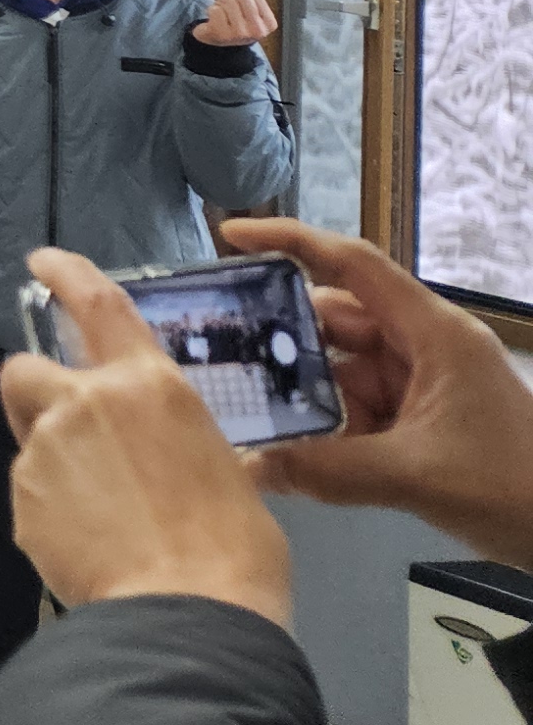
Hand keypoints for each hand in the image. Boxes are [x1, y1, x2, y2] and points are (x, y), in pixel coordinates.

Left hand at [0, 247, 291, 624]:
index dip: (65, 274)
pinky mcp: (22, 498)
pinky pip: (32, 494)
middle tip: (68, 433)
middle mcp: (86, 402)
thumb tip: (157, 456)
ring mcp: (46, 449)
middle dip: (35, 395)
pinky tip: (92, 546)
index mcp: (150, 386)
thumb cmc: (233, 548)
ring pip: (30, 440)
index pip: (98, 304)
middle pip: (24, 372)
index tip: (41, 261)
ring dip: (54, 463)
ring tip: (105, 517)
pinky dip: (52, 511)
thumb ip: (170, 441)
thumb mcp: (218, 468)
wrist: (189, 612)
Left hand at [197, 0, 278, 50]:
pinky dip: (211, 11)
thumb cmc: (234, 20)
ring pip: (228, 1)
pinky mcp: (223, 36)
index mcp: (270, 23)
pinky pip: (215, 10)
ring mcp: (241, 35)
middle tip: (227, 7)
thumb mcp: (247, 4)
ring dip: (220, 3)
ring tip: (222, 14)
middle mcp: (258, 31)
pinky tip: (214, 20)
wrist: (216, 41)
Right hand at [227, 217, 532, 564]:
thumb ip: (328, 469)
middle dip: (285, 336)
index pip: (354, 265)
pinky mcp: (428, 419)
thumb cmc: (512, 487)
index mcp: (434, 334)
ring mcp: (429, 383)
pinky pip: (364, 405)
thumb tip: (249, 466)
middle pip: (340, 318)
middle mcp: (428, 346)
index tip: (230, 237)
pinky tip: (298, 450)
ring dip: (307, 390)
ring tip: (250, 411)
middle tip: (220, 354)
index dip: (292, 243)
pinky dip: (331, 423)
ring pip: (346, 367)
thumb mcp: (415, 476)